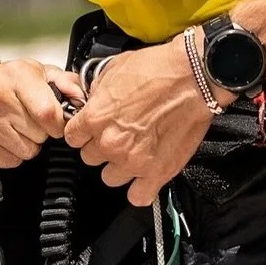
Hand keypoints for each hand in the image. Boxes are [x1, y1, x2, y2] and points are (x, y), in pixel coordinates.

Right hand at [0, 55, 82, 166]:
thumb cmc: (5, 80)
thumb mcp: (36, 71)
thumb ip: (65, 83)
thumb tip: (82, 100)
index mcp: (14, 78)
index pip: (48, 114)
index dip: (58, 124)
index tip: (55, 122)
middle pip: (38, 136)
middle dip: (40, 133)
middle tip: (29, 120)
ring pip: (24, 152)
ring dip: (25, 144)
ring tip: (15, 128)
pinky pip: (7, 162)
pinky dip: (9, 154)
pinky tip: (2, 137)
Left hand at [64, 41, 215, 204]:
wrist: (193, 76)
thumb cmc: (157, 68)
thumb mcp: (113, 69)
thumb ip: (95, 92)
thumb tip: (89, 101)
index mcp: (95, 118)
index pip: (72, 137)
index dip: (83, 131)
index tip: (92, 129)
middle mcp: (110, 143)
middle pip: (90, 158)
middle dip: (101, 146)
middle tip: (119, 134)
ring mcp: (133, 161)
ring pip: (110, 177)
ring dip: (119, 166)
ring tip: (135, 151)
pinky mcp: (158, 173)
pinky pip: (138, 196)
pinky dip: (140, 188)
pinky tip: (145, 174)